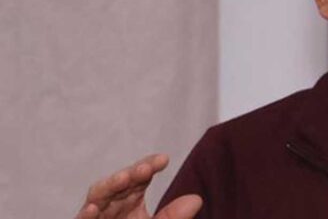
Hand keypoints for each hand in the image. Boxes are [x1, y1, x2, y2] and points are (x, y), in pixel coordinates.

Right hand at [75, 153, 201, 218]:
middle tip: (146, 168)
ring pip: (98, 198)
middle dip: (131, 173)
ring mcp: (95, 217)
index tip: (163, 159)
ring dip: (109, 187)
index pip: (139, 177)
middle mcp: (110, 205)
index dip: (148, 166)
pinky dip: (85, 215)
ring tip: (123, 178)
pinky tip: (91, 209)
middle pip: (119, 183)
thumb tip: (197, 199)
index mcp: (128, 200)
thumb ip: (172, 217)